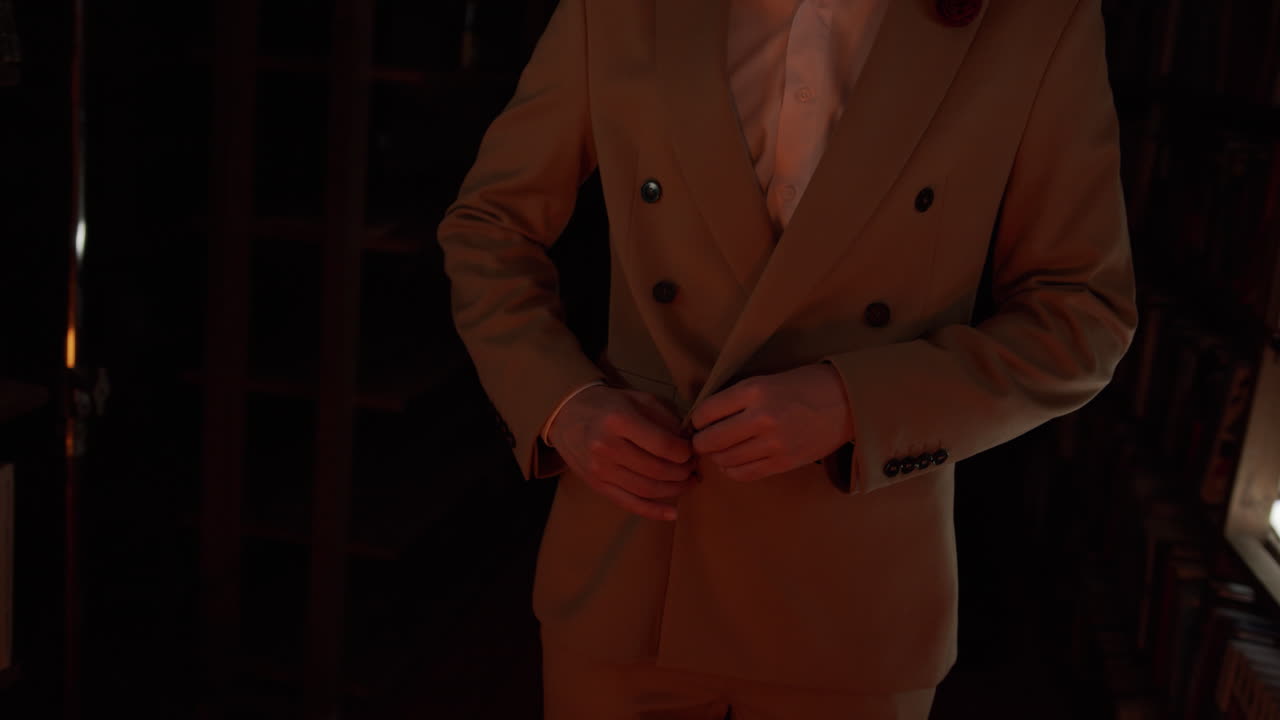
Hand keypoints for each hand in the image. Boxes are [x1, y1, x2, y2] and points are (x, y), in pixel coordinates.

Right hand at [547, 385, 698, 521]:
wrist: (567, 415)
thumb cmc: (608, 405)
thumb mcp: (639, 399)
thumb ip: (666, 419)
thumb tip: (689, 444)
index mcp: (619, 420)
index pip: (663, 445)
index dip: (685, 452)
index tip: (692, 450)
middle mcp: (607, 447)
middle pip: (657, 470)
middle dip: (683, 472)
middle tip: (693, 467)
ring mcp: (600, 470)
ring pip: (647, 490)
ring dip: (675, 490)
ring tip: (689, 482)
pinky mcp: (597, 486)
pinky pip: (629, 504)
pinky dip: (654, 512)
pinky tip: (673, 513)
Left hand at [689, 363, 853, 482]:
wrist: (845, 402)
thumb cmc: (804, 385)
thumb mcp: (765, 380)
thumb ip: (736, 398)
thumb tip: (703, 418)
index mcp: (754, 391)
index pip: (705, 412)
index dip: (695, 420)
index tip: (696, 423)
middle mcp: (761, 418)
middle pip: (710, 440)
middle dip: (700, 442)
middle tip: (701, 440)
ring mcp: (773, 444)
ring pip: (724, 460)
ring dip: (716, 457)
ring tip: (719, 450)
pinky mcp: (783, 463)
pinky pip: (744, 474)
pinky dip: (731, 470)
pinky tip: (733, 462)